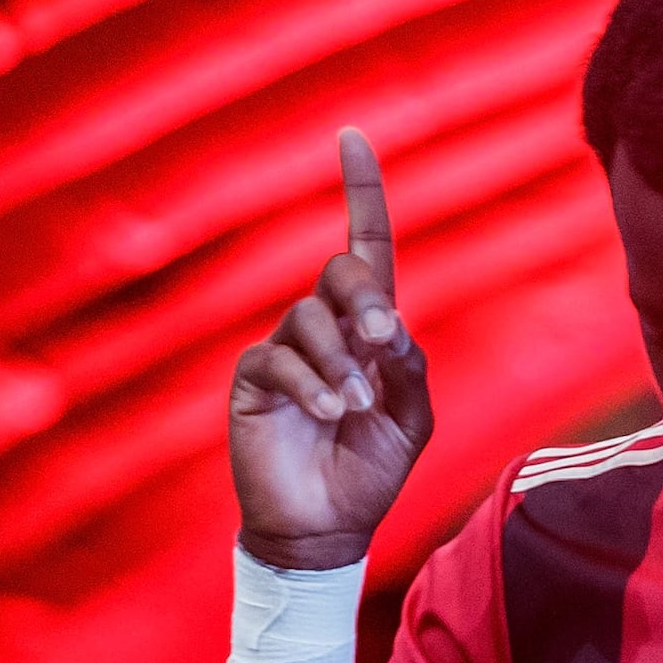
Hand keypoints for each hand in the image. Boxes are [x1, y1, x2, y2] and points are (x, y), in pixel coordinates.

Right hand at [228, 127, 434, 572]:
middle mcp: (324, 328)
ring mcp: (284, 350)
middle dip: (365, 300)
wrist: (325, 526)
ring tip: (352, 408)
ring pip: (310, 318)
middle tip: (383, 341)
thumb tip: (389, 326)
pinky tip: (326, 414)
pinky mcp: (252, 379)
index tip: (352, 136)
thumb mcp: (410, 418)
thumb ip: (408, 367)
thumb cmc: (369, 471)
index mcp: (367, 330)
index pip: (364, 247)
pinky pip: (278, 358)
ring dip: (341, 363)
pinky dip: (310, 384)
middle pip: (340, 273)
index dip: (360, 193)